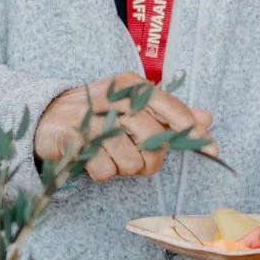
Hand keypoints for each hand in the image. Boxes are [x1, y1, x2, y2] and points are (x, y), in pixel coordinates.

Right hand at [35, 74, 215, 181]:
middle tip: (136, 159)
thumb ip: (169, 112)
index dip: (195, 132)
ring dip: (124, 168)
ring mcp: (93, 118)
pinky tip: (94, 160)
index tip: (213, 151)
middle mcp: (115, 98)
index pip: (173, 109)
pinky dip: (102, 173)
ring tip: (111, 156)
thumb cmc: (99, 114)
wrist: (46, 116)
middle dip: (149, 161)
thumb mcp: (133, 105)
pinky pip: (105, 171)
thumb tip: (207, 118)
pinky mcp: (74, 139)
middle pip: (154, 143)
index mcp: (132, 86)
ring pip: (131, 161)